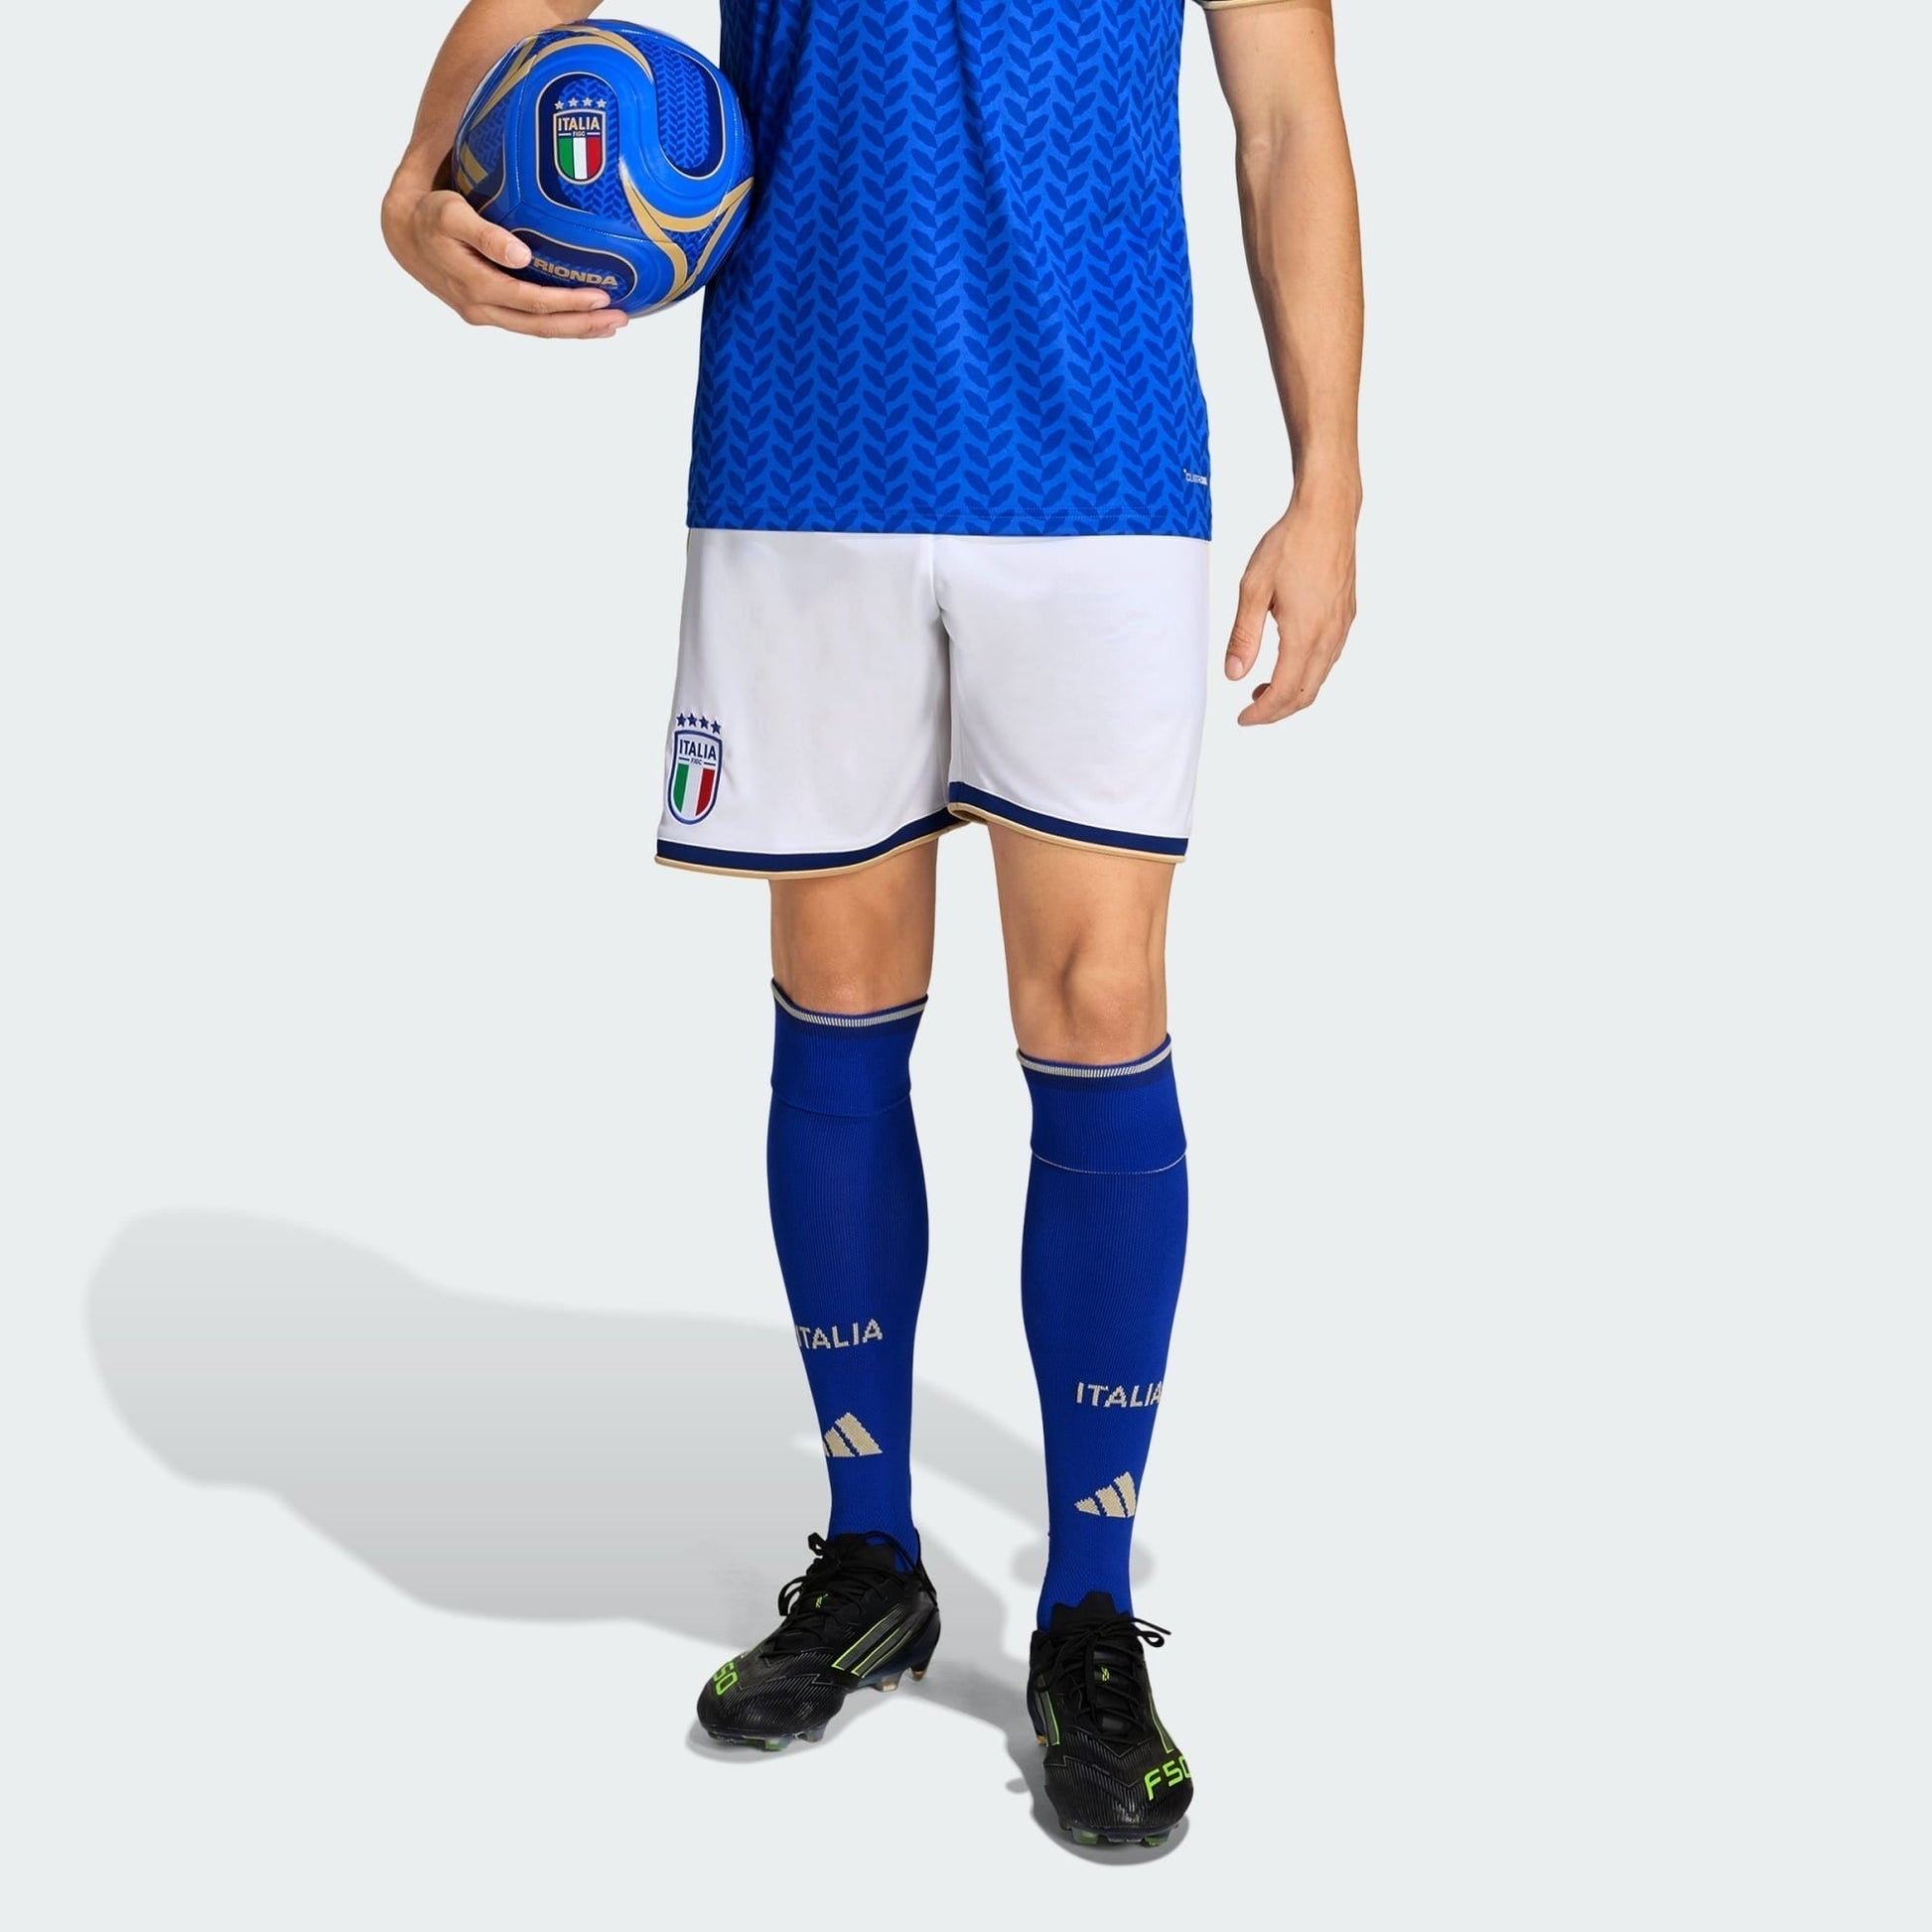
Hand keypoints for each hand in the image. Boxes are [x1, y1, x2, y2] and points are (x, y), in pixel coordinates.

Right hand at [381, 185, 628, 338]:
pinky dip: (559, 321)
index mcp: (477, 288)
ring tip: (612, 324)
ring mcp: (486, 313)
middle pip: (541, 326)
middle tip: (621, 319)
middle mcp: (483, 309)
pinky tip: (584, 317)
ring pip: (537, 329)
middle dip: (583, 325)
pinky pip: (529, 321)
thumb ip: (485, 234)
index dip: (569, 304)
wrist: (403, 234)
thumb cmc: (430, 216)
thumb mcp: (451, 215)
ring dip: (576, 329)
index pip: (533, 303)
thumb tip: (520, 255)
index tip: (603, 297)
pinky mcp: (490, 309)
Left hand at [1224, 492, 1359, 723]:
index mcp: (1305, 634)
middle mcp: (1329, 636)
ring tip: (1262, 688)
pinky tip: (1288, 661)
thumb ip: (1244, 636)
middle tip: (1250, 711)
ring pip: (1320, 678)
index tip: (1243, 719)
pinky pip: (1329, 658)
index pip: (1284, 691)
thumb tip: (1234, 675)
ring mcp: (1342, 626)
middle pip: (1306, 693)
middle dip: (1277, 710)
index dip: (1262, 713)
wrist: (1328, 513)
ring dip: (1293, 692)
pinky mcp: (1347, 615)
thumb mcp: (1253, 589)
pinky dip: (1308, 673)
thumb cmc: (1290, 544)